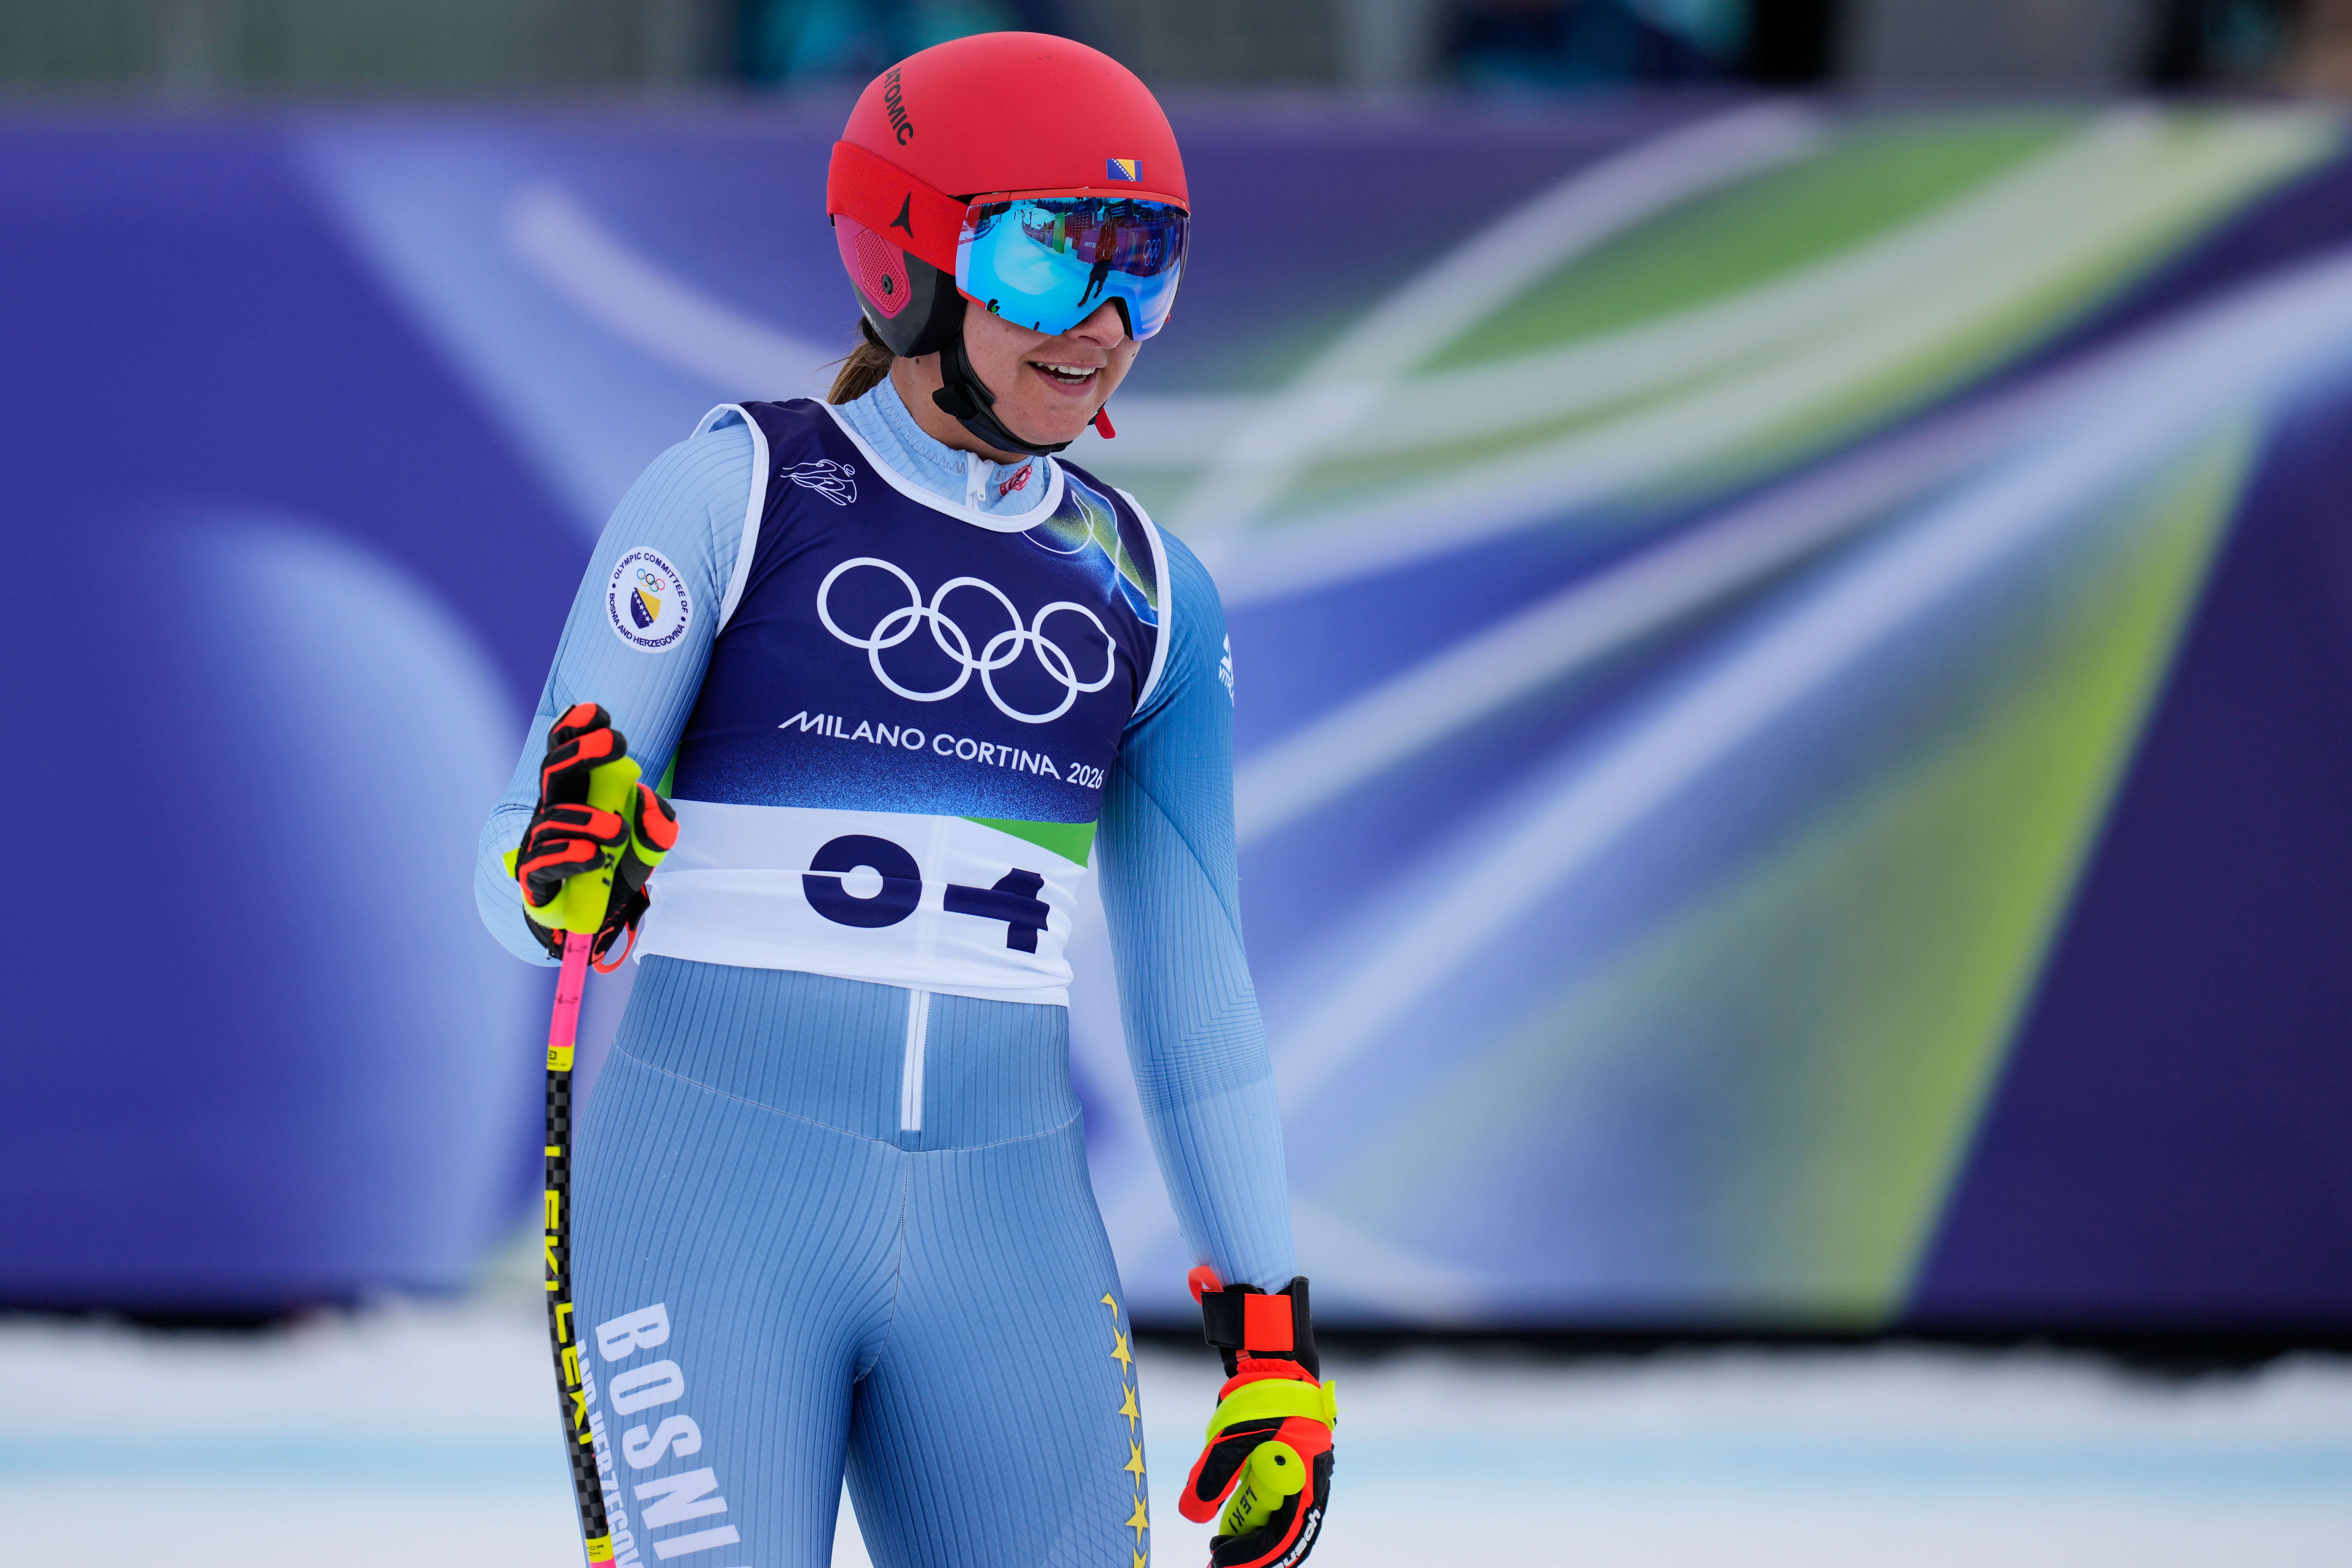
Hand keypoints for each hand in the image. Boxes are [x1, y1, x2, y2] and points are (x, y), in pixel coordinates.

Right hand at [510, 703, 677, 960]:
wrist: (591, 917)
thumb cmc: (616, 866)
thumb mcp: (648, 844)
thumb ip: (657, 822)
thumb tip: (649, 801)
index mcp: (576, 792)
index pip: (566, 748)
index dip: (576, 726)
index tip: (599, 713)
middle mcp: (553, 809)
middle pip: (553, 769)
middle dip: (583, 751)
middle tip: (617, 743)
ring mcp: (540, 842)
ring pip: (553, 817)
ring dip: (589, 819)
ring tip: (618, 832)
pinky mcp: (535, 876)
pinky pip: (544, 859)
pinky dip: (571, 855)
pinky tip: (595, 856)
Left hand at [1178, 1270, 1336, 1567]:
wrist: (1276, 1366)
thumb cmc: (1257, 1399)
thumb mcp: (1228, 1438)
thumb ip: (1210, 1477)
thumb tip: (1191, 1514)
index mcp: (1302, 1479)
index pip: (1280, 1534)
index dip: (1251, 1555)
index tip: (1219, 1560)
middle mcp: (1310, 1484)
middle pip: (1286, 1537)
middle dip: (1255, 1556)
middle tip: (1219, 1561)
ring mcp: (1306, 1478)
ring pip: (1285, 1525)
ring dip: (1256, 1541)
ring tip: (1221, 1546)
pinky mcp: (1296, 1471)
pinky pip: (1282, 1509)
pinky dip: (1261, 1524)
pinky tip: (1236, 1527)